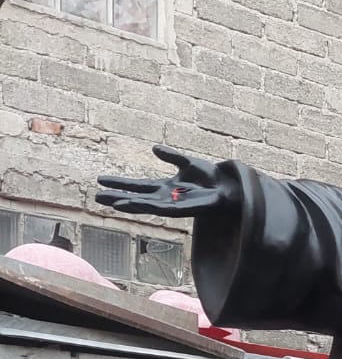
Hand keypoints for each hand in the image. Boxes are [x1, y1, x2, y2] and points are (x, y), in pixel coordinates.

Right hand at [96, 145, 237, 217]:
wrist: (228, 188)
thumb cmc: (211, 177)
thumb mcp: (188, 163)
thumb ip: (171, 157)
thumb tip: (154, 149)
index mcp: (165, 187)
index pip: (137, 185)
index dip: (120, 183)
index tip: (100, 180)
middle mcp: (165, 197)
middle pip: (136, 197)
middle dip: (117, 196)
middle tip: (97, 197)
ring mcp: (171, 205)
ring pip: (144, 205)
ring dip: (127, 204)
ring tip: (111, 202)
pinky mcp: (180, 210)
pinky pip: (159, 209)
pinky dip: (145, 206)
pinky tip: (132, 204)